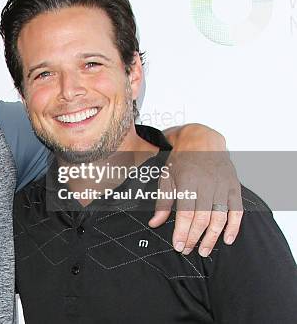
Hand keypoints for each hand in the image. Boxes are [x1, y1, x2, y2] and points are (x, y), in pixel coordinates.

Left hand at [151, 124, 242, 256]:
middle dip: (195, 238)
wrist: (202, 139)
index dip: (182, 232)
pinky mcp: (234, 187)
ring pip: (220, 217)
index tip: (178, 246)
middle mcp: (207, 184)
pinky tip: (227, 239)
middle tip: (187, 251)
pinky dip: (234, 227)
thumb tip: (154, 223)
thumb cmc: (181, 159)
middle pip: (202, 218)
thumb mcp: (167, 177)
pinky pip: (237, 211)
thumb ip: (163, 202)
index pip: (186, 213)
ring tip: (204, 251)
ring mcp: (223, 185)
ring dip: (212, 237)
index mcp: (188, 181)